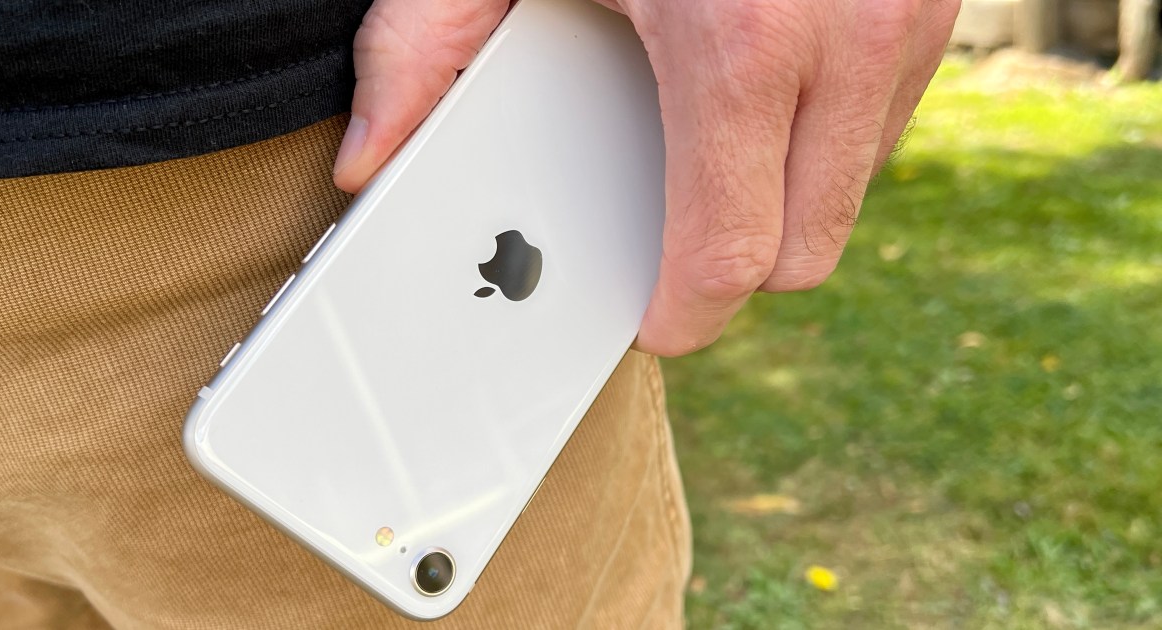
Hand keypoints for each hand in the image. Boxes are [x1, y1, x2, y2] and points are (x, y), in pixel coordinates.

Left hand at [333, 0, 959, 355]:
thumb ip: (427, 45)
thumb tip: (371, 157)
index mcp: (741, 41)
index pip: (736, 256)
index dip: (689, 309)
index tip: (656, 315)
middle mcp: (850, 37)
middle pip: (808, 248)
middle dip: (738, 259)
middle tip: (673, 222)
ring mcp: (908, 16)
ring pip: (853, 186)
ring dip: (786, 189)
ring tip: (713, 130)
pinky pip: (884, 118)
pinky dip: (824, 126)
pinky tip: (763, 70)